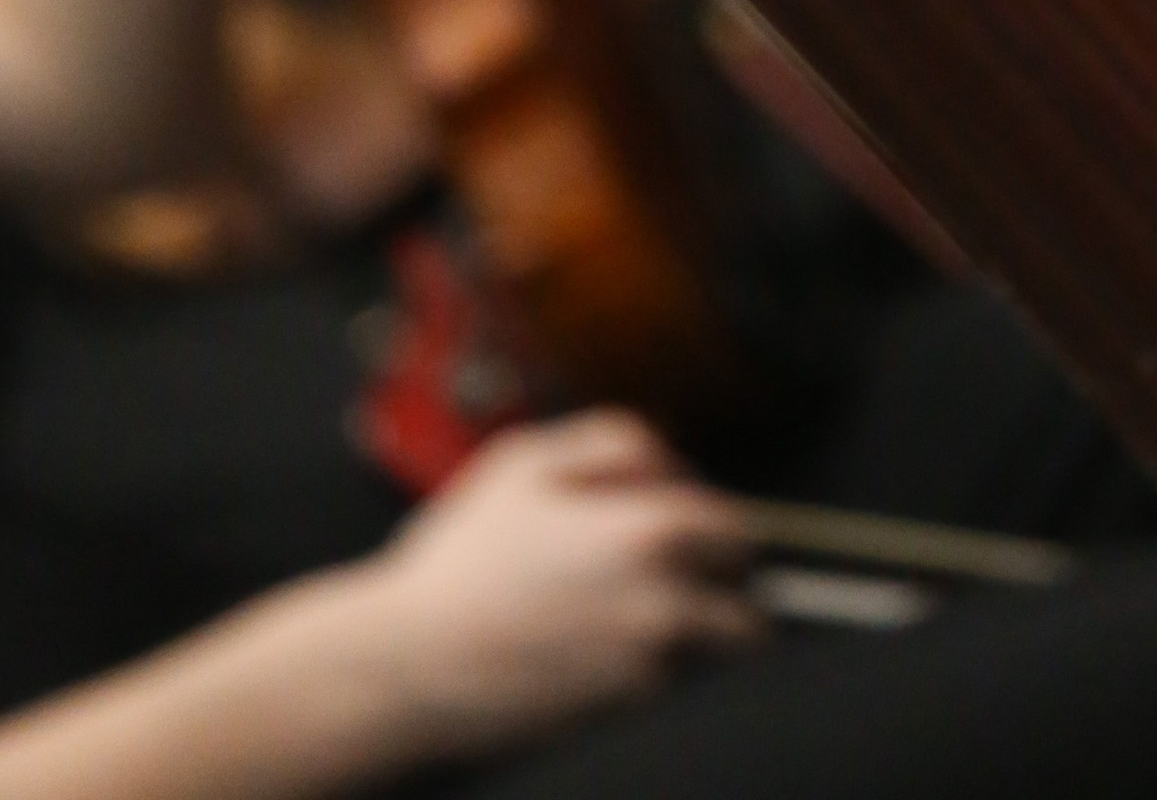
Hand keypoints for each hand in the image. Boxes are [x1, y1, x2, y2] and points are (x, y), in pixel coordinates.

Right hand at [351, 413, 759, 759]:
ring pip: (708, 652)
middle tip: (672, 574)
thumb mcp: (530, 459)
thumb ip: (616, 442)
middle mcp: (665, 605)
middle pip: (743, 603)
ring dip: (692, 633)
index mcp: (651, 532)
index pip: (736, 533)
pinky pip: (662, 684)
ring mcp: (646, 669)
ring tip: (628, 613)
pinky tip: (590, 644)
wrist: (412, 664)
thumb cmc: (463, 561)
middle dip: (718, 586)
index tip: (698, 530)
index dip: (717, 527)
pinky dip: (646, 666)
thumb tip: (669, 463)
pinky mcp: (620, 713)